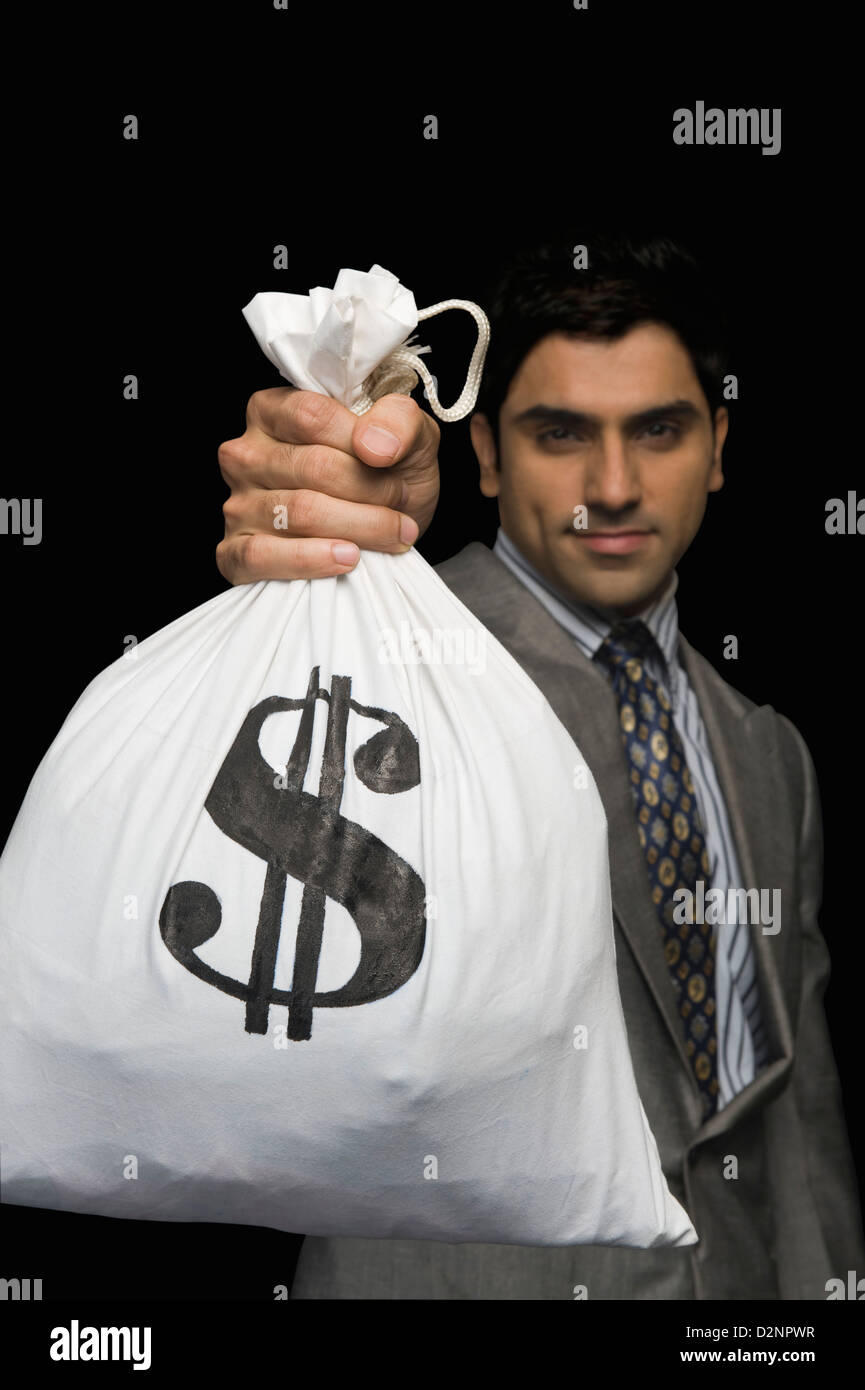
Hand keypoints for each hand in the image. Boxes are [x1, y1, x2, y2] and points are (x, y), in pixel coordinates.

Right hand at [216, 387, 440, 583]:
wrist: (387, 526)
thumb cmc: (388, 473)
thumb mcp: (407, 433)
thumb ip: (399, 421)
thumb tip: (374, 445)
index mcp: (272, 411)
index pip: (312, 418)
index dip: (361, 445)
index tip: (395, 466)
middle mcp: (245, 454)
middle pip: (312, 468)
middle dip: (371, 491)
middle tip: (402, 505)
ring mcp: (237, 505)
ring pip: (299, 513)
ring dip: (359, 528)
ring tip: (392, 533)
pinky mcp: (235, 552)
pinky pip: (261, 557)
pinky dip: (310, 561)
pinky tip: (347, 559)